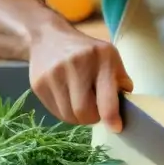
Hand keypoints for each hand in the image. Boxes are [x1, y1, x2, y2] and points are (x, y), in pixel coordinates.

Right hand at [27, 10, 132, 130]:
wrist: (48, 37)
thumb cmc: (86, 51)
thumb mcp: (109, 56)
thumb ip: (120, 79)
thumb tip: (125, 104)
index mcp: (101, 58)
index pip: (107, 98)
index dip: (112, 118)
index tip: (116, 127)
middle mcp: (76, 65)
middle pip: (85, 112)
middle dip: (94, 117)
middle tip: (96, 110)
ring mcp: (55, 75)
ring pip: (69, 116)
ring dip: (79, 117)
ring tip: (81, 103)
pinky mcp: (39, 85)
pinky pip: (56, 113)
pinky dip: (66, 113)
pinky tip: (68, 99)